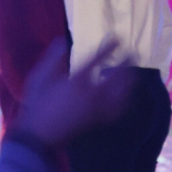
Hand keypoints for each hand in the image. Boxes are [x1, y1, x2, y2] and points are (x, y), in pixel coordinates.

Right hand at [11, 37, 135, 147]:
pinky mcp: (98, 120)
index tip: (118, 38)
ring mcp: (97, 109)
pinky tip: (126, 96)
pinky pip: (118, 109)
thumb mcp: (39, 77)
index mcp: (77, 81)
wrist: (40, 134)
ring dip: (130, 82)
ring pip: (121, 95)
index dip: (109, 48)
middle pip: (116, 78)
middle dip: (127, 65)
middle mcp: (92, 95)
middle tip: (133, 53)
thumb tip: (62, 42)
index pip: (96, 61)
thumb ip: (52, 59)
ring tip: (133, 73)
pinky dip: (125, 100)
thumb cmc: (38, 103)